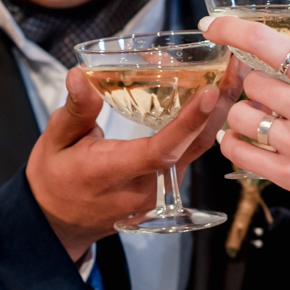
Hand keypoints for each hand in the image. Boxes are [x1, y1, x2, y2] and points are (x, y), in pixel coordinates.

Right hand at [26, 58, 243, 260]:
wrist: (57, 222)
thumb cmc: (54, 179)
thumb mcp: (54, 141)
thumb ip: (75, 110)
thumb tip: (79, 76)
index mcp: (112, 173)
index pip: (160, 150)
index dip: (188, 122)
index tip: (211, 92)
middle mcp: (144, 188)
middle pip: (192, 148)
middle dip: (219, 106)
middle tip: (236, 66)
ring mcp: (159, 193)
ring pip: (196, 151)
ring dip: (217, 114)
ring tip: (233, 75)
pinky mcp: (165, 191)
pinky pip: (190, 156)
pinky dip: (204, 126)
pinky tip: (215, 100)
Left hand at [202, 15, 289, 234]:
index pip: (266, 43)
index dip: (231, 29)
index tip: (211, 25)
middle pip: (251, 83)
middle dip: (256, 88)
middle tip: (268, 96)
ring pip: (240, 116)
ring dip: (244, 116)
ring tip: (260, 120)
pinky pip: (240, 152)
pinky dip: (234, 144)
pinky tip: (240, 140)